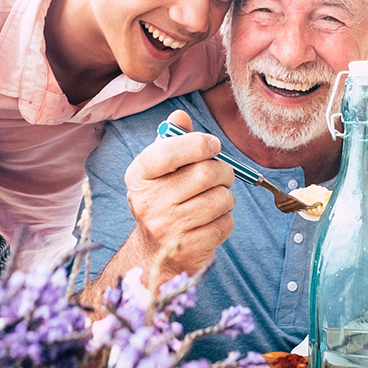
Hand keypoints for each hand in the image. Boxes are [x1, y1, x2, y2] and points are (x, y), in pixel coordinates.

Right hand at [122, 109, 234, 275]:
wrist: (155, 252)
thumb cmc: (164, 199)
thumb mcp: (160, 169)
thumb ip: (172, 140)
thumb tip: (180, 115)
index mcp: (140, 175)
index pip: (169, 151)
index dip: (199, 143)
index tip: (213, 146)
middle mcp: (149, 201)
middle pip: (205, 173)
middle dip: (224, 171)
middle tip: (223, 175)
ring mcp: (167, 227)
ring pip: (220, 199)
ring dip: (227, 196)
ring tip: (216, 198)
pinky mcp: (188, 248)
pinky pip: (225, 223)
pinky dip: (226, 218)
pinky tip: (212, 220)